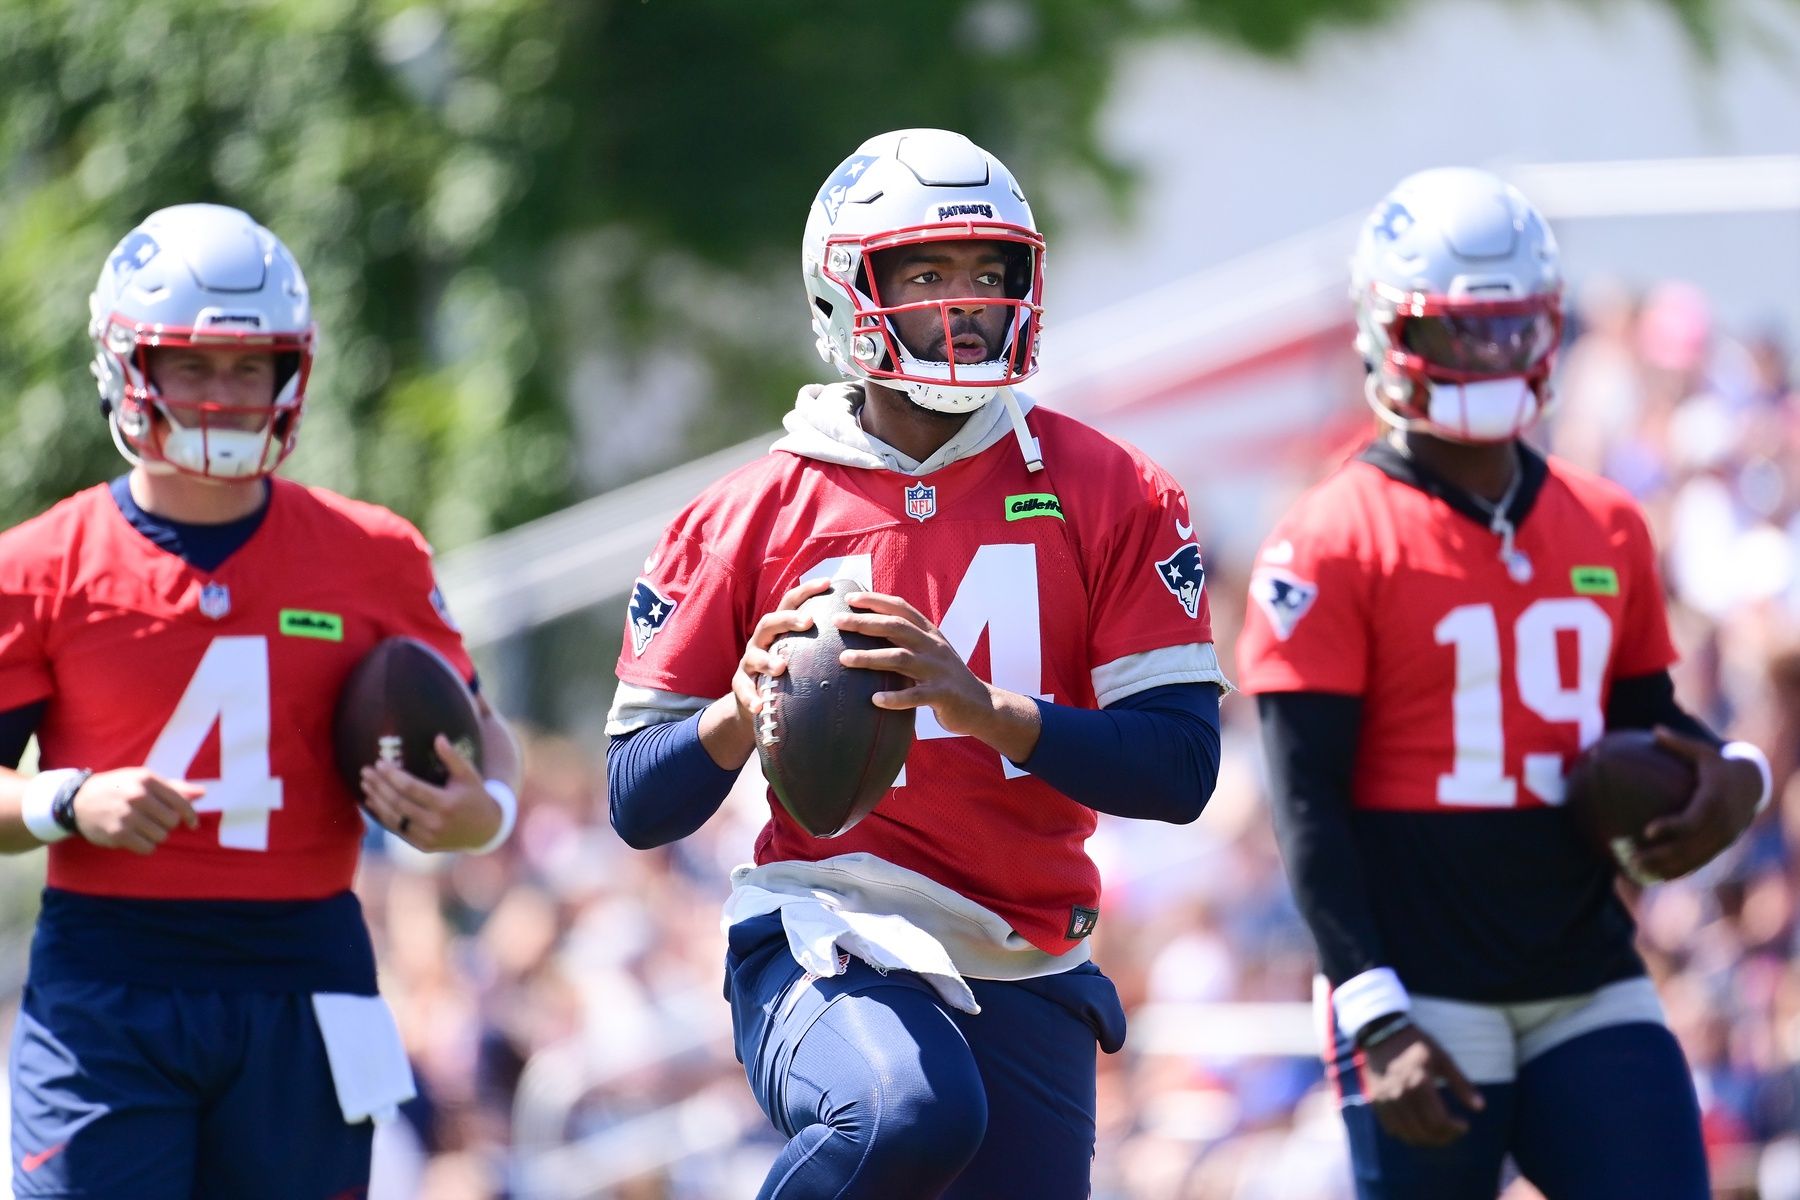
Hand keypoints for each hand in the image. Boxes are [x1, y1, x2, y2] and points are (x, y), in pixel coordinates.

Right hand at [72, 768, 202, 854]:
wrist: (78, 801)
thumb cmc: (116, 788)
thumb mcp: (142, 779)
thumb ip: (173, 787)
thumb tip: (202, 793)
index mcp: (147, 779)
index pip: (180, 802)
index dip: (190, 815)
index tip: (192, 824)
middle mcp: (137, 796)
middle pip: (171, 821)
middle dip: (166, 824)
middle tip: (153, 821)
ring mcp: (127, 815)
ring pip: (161, 836)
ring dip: (155, 836)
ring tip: (142, 828)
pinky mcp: (118, 834)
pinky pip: (147, 848)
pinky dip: (145, 846)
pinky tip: (135, 838)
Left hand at [360, 734, 500, 851]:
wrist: (485, 830)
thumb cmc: (475, 796)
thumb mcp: (469, 775)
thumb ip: (453, 757)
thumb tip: (438, 737)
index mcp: (446, 804)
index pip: (411, 788)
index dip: (392, 775)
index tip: (379, 763)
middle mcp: (435, 823)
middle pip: (398, 803)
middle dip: (379, 786)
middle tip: (365, 772)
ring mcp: (428, 837)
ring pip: (394, 819)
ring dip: (376, 801)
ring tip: (365, 785)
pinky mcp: (423, 846)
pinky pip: (398, 830)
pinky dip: (382, 817)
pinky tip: (373, 803)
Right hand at [729, 577, 836, 727]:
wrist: (758, 700)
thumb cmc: (791, 672)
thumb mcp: (804, 653)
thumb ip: (824, 640)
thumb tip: (865, 627)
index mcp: (778, 629)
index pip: (790, 603)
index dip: (807, 591)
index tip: (828, 583)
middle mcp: (761, 640)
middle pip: (769, 622)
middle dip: (787, 620)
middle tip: (808, 621)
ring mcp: (749, 662)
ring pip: (754, 656)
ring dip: (766, 660)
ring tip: (781, 667)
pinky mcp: (741, 684)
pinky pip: (742, 689)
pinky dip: (750, 697)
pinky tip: (759, 705)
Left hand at [836, 591, 1038, 759]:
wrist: (983, 705)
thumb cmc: (945, 679)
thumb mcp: (930, 653)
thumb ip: (907, 641)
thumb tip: (870, 631)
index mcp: (930, 634)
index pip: (901, 608)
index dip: (875, 600)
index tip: (849, 598)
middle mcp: (934, 646)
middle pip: (897, 627)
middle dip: (865, 622)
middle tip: (838, 621)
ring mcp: (938, 670)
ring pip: (901, 658)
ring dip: (870, 658)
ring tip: (844, 659)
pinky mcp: (943, 695)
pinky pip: (916, 696)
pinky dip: (895, 698)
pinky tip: (875, 700)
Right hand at [1363, 1023, 1483, 1146]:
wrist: (1382, 1033)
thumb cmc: (1417, 1044)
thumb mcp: (1443, 1059)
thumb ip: (1461, 1084)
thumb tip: (1480, 1108)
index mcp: (1420, 1083)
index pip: (1439, 1121)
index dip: (1455, 1129)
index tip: (1464, 1125)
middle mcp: (1401, 1095)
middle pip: (1424, 1131)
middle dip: (1443, 1137)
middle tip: (1453, 1132)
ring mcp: (1386, 1100)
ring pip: (1407, 1134)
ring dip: (1426, 1139)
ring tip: (1438, 1133)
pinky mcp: (1376, 1101)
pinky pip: (1392, 1128)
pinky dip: (1406, 1134)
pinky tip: (1417, 1127)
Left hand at [1631, 727, 1763, 881]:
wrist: (1753, 786)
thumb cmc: (1720, 765)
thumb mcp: (1704, 752)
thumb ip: (1679, 744)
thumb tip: (1654, 729)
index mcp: (1714, 802)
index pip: (1692, 820)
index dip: (1671, 827)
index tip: (1647, 831)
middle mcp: (1719, 825)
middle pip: (1689, 847)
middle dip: (1661, 856)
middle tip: (1632, 859)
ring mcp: (1721, 839)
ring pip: (1692, 859)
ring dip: (1664, 868)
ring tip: (1635, 871)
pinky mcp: (1720, 846)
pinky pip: (1698, 862)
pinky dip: (1677, 871)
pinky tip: (1652, 876)